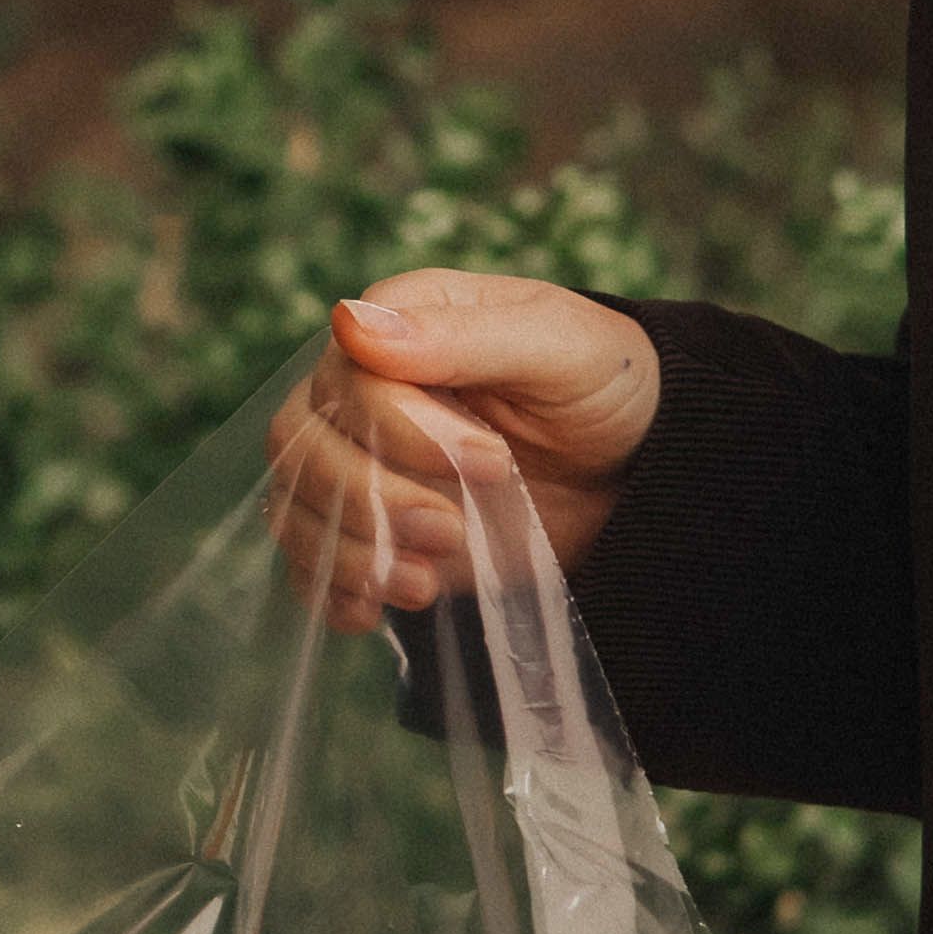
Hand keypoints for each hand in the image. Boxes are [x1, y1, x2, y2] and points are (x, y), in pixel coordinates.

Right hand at [267, 272, 657, 620]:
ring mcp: (361, 462)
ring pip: (295, 503)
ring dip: (350, 553)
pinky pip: (311, 561)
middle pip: (301, 444)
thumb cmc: (604, 384)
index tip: (492, 461)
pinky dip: (332, 590)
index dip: (402, 430)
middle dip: (370, 500)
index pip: (347, 379)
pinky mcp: (373, 527)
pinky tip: (376, 609)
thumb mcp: (558, 346)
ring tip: (423, 583)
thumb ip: (463, 336)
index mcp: (399, 324)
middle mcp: (361, 390)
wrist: (637, 466)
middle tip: (452, 530)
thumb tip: (352, 324)